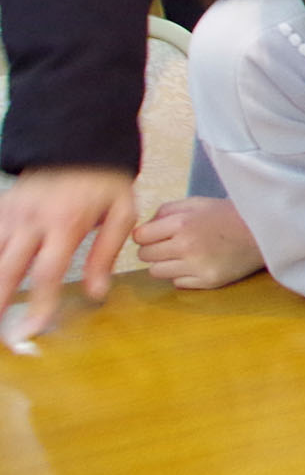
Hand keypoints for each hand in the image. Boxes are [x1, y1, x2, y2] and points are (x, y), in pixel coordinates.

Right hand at [0, 167, 137, 340]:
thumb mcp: (121, 213)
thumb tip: (96, 294)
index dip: (38, 306)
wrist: (80, 142)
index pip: (46, 273)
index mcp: (65, 223)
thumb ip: (106, 254)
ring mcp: (12, 213)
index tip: (32, 332)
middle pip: (6, 269)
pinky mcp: (2, 207)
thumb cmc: (105, 181)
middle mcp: (32, 220)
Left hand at [132, 197, 264, 288]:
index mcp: (182, 222)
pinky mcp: (208, 281)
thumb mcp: (198, 202)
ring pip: (157, 272)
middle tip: (172, 244)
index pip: (140, 236)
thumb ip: (166, 211)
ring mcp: (197, 266)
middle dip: (154, 249)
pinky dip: (183, 276)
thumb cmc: (230, 215)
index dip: (146, 235)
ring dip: (166, 264)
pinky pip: (178, 283)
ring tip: (184, 255)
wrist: (266, 231)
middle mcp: (187, 245)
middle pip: (145, 255)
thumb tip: (142, 230)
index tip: (156, 235)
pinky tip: (199, 264)